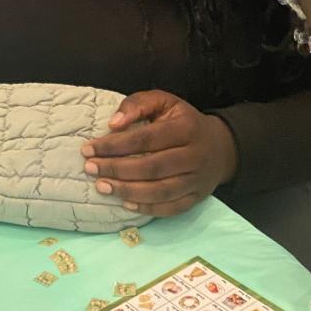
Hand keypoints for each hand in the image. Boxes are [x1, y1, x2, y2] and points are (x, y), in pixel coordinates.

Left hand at [79, 91, 237, 216]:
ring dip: (127, 191)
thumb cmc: (183, 121)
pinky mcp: (197, 198)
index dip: (115, 145)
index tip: (89, 148)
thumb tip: (113, 124)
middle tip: (91, 169)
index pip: (145, 139)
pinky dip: (147, 208)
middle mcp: (194, 156)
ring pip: (160, 191)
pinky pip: (170, 208)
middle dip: (116, 169)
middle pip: (151, 167)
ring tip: (102, 187)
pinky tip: (125, 203)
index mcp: (186, 128)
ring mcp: (197, 180)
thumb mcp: (164, 102)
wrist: (221, 147)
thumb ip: (138, 104)